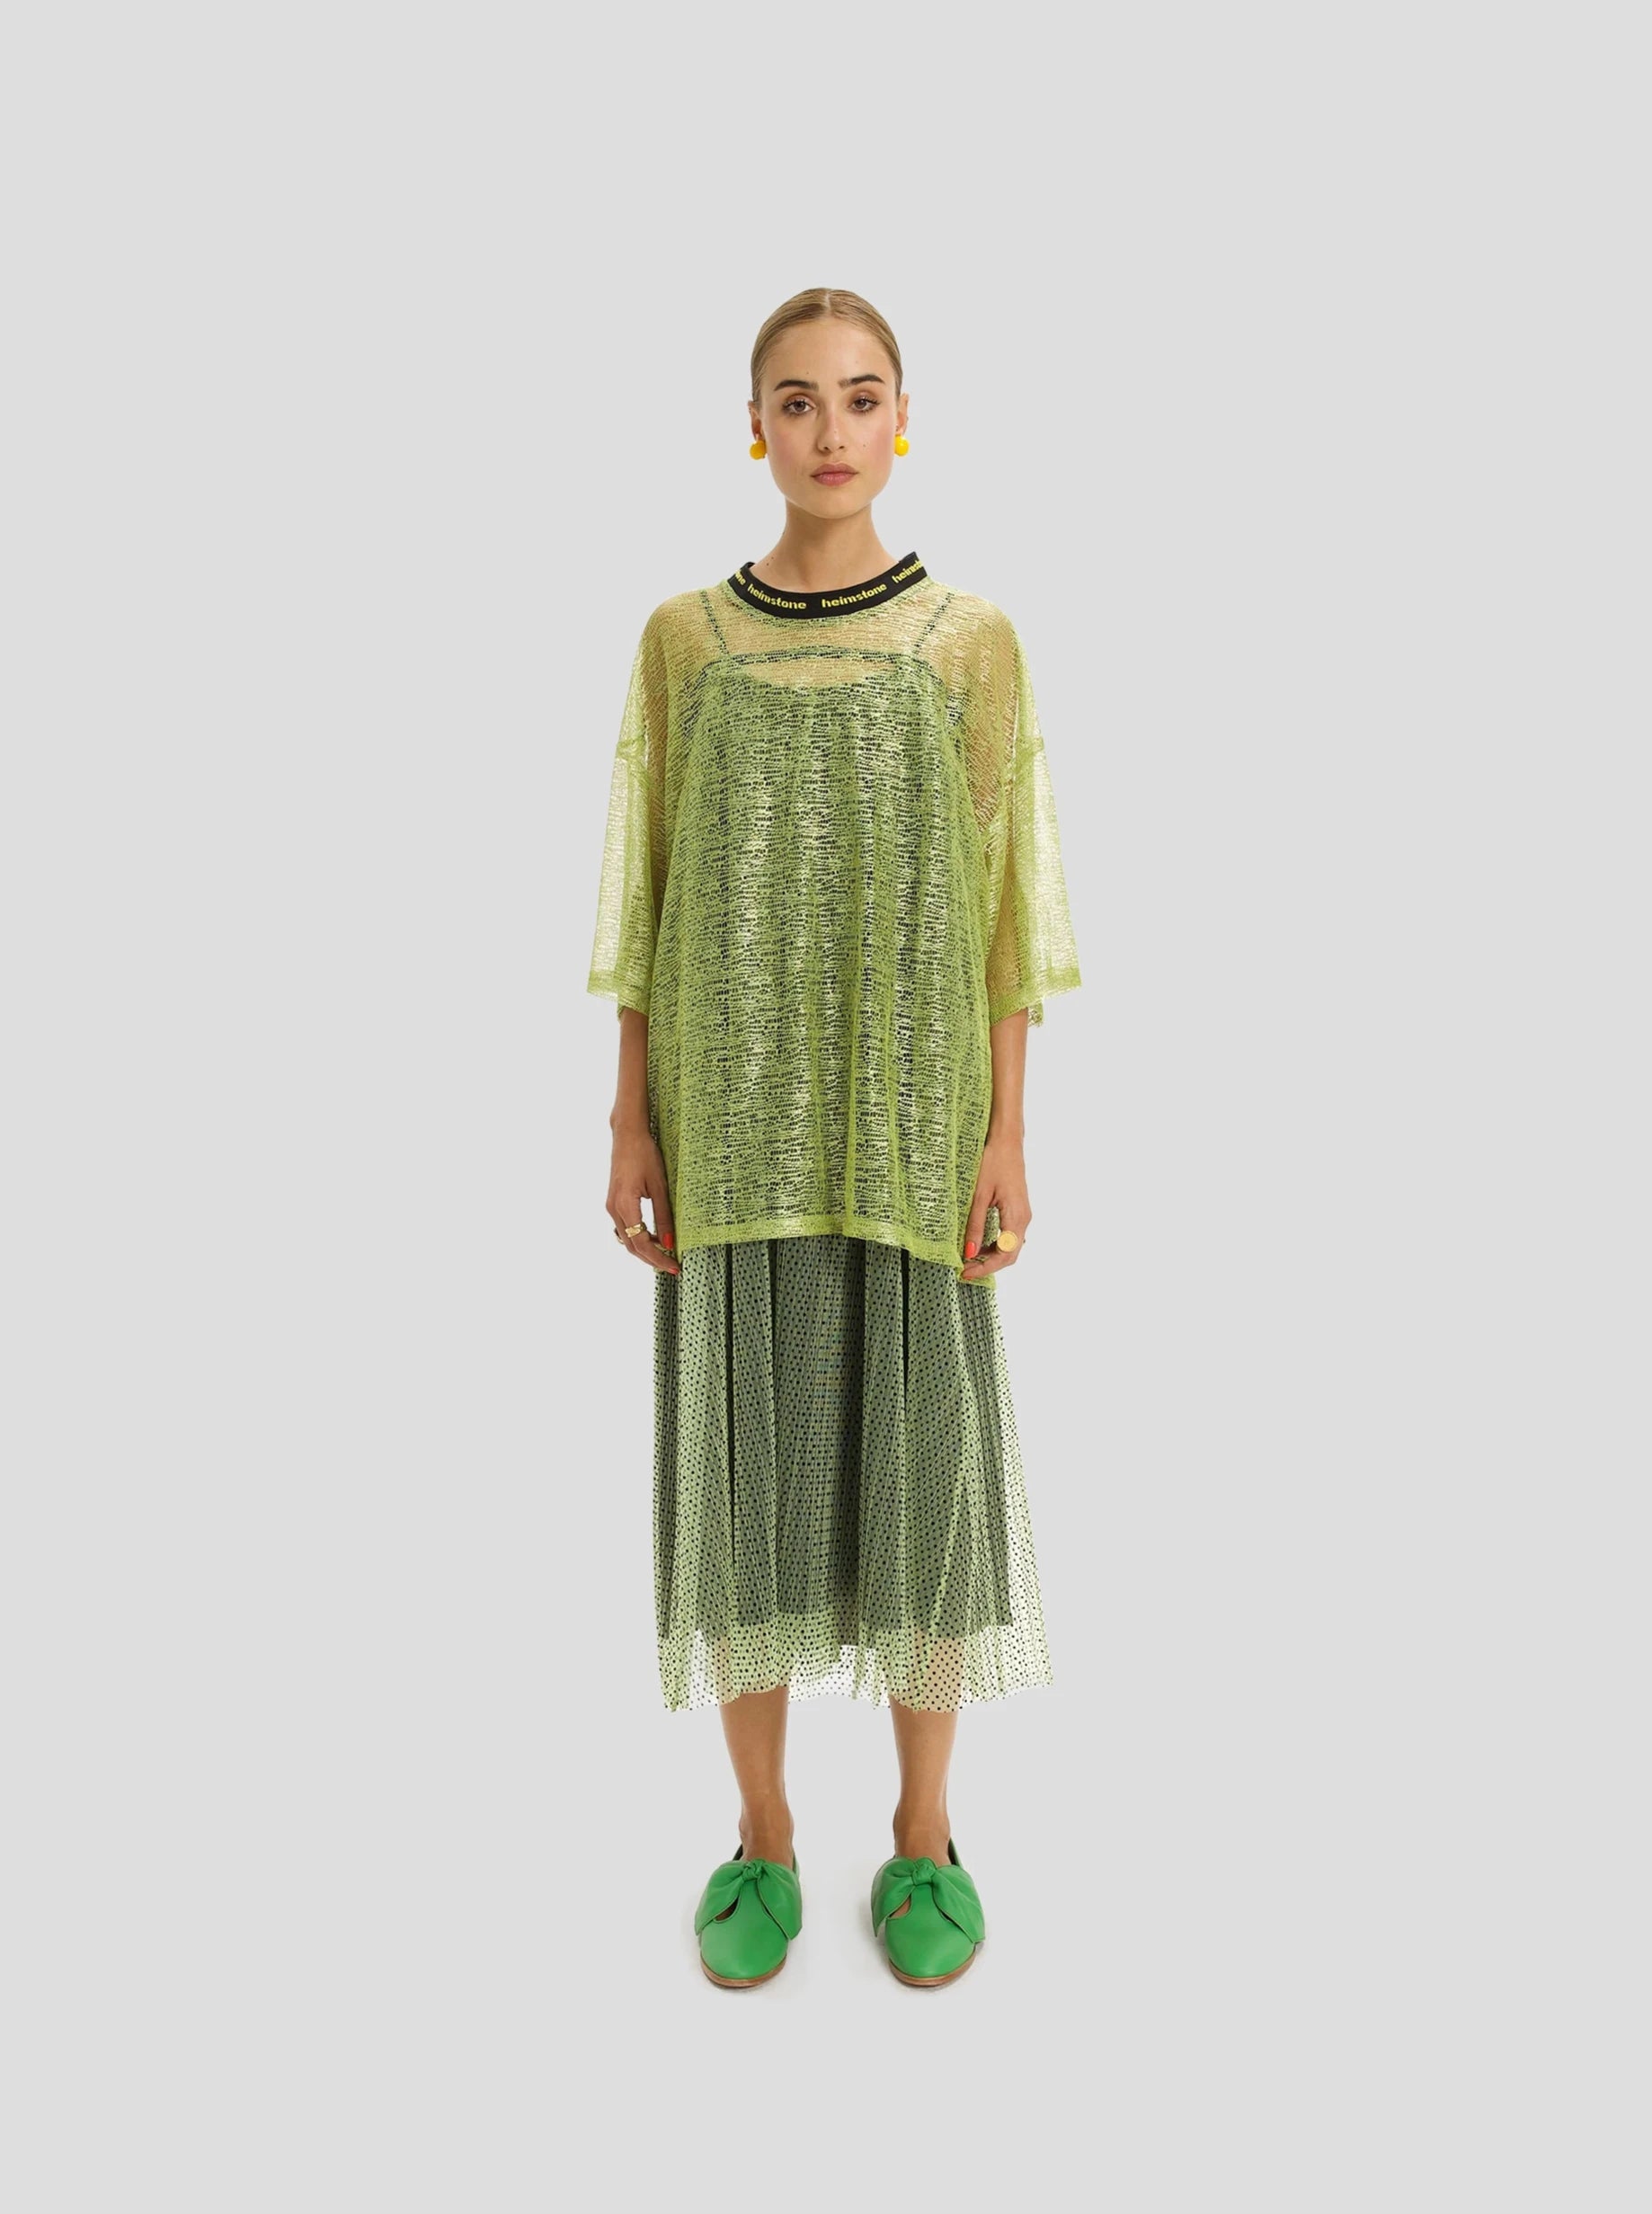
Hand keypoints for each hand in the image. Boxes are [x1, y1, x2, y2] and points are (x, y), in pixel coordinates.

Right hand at [607, 1123, 679, 1273]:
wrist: (627, 1135)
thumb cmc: (644, 1154)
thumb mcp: (660, 1186)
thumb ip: (663, 1216)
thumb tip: (669, 1242)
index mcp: (625, 1206)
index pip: (641, 1243)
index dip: (658, 1258)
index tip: (674, 1266)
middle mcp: (613, 1209)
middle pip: (631, 1246)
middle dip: (651, 1258)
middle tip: (672, 1265)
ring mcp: (611, 1206)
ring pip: (626, 1238)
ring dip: (644, 1249)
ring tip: (665, 1253)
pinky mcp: (614, 1202)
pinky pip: (624, 1228)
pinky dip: (637, 1237)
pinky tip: (652, 1236)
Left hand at [961, 1132, 1029, 1279]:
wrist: (1007, 1141)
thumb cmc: (993, 1162)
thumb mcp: (979, 1195)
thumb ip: (974, 1225)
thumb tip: (969, 1253)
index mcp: (1017, 1217)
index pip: (1004, 1255)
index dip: (985, 1268)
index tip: (965, 1273)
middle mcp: (1024, 1219)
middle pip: (1010, 1255)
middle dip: (988, 1266)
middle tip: (965, 1270)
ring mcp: (1022, 1215)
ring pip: (1010, 1246)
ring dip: (991, 1256)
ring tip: (968, 1258)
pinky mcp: (1018, 1210)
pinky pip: (1009, 1236)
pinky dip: (995, 1245)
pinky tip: (979, 1244)